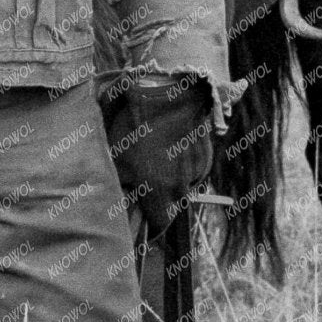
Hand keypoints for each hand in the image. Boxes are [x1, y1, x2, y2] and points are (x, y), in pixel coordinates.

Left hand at [105, 76, 213, 240]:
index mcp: (159, 193)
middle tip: (144, 186)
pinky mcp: (205, 156)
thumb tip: (118, 201)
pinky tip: (169, 147)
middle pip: (171, 207)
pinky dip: (182, 166)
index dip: (150, 229)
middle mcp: (182, 188)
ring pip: (183, 188)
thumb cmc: (135, 125)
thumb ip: (118, 185)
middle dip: (159, 201)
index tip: (143, 226)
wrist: (169, 93)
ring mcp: (197, 172)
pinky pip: (193, 171)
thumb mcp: (116, 156)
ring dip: (171, 182)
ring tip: (155, 160)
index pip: (159, 226)